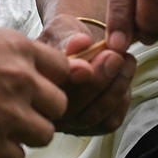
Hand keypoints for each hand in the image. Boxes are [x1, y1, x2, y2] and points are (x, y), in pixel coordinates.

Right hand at [0, 23, 68, 157]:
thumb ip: (10, 57)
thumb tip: (26, 72)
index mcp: (22, 49)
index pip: (63, 70)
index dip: (48, 84)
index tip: (32, 90)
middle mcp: (24, 79)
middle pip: (59, 107)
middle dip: (40, 112)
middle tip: (15, 114)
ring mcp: (10, 112)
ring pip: (44, 135)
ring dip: (25, 136)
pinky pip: (16, 157)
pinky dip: (2, 154)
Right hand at [38, 14, 135, 135]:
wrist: (76, 46)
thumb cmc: (66, 38)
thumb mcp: (63, 29)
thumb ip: (69, 37)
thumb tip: (81, 43)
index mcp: (30, 85)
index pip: (53, 88)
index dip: (79, 74)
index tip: (104, 53)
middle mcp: (43, 111)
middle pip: (72, 108)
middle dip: (100, 81)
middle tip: (117, 56)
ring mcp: (65, 122)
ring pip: (91, 117)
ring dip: (115, 89)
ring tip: (127, 61)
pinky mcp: (87, 128)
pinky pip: (107, 123)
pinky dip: (121, 102)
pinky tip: (125, 80)